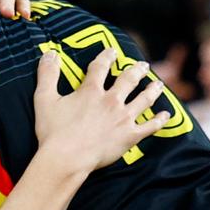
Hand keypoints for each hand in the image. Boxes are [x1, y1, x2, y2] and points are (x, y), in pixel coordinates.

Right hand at [34, 49, 168, 175]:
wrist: (67, 158)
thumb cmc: (53, 132)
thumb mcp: (44, 99)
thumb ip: (47, 74)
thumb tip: (50, 53)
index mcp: (91, 91)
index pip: (101, 67)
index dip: (107, 57)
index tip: (112, 51)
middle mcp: (111, 101)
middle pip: (128, 80)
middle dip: (136, 70)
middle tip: (143, 66)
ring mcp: (123, 118)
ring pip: (143, 99)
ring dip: (152, 90)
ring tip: (158, 84)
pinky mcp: (129, 136)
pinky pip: (149, 126)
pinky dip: (159, 121)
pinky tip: (165, 115)